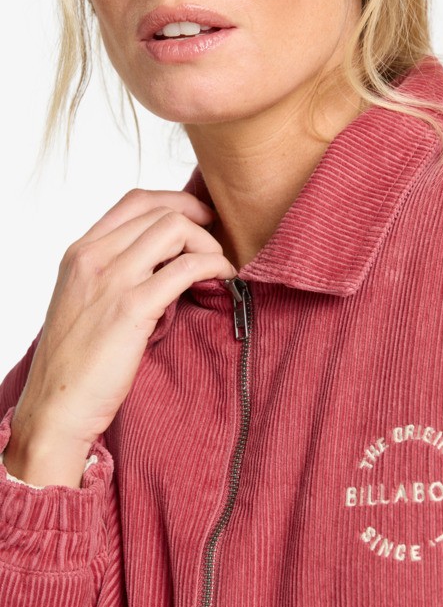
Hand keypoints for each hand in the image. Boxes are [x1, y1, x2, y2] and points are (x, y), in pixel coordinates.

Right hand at [11, 188, 235, 455]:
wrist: (56, 405)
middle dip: (200, 225)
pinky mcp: (132, 308)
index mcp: (80, 252)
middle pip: (161, 212)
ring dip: (208, 245)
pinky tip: (223, 279)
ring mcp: (111, 280)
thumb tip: (165, 261)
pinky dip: (213, 266)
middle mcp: (92, 257)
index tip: (202, 217)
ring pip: (175, 229)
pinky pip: (186, 268)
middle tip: (218, 250)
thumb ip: (115, 273)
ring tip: (219, 269)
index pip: (136, 201)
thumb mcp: (85, 302)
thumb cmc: (75, 362)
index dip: (178, 201)